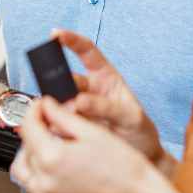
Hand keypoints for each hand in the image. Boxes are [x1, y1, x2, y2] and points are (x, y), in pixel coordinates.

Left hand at [11, 98, 181, 192]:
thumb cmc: (122, 167)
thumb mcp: (92, 131)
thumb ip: (62, 115)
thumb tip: (46, 105)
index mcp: (51, 158)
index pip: (28, 127)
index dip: (34, 110)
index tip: (42, 104)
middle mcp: (44, 181)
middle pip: (25, 147)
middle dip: (34, 131)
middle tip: (48, 121)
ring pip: (24, 169)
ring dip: (31, 153)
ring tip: (50, 143)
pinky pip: (34, 186)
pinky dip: (38, 172)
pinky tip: (56, 163)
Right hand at [53, 29, 166, 168]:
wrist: (139, 159)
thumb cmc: (139, 131)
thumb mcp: (130, 117)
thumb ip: (106, 108)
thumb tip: (77, 101)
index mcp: (106, 77)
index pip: (87, 52)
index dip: (71, 40)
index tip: (55, 33)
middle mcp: (89, 90)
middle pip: (66, 77)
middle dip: (56, 80)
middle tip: (55, 92)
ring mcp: (78, 108)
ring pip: (58, 100)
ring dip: (54, 105)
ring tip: (60, 116)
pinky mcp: (71, 126)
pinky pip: (56, 120)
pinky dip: (52, 123)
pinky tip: (55, 129)